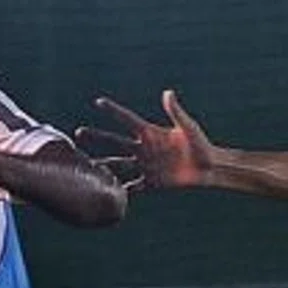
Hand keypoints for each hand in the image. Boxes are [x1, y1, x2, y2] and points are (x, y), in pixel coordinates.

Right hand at [76, 90, 213, 190]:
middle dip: (97, 137)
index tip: (98, 102)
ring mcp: (146, 165)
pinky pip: (133, 187)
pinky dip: (122, 191)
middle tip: (79, 132)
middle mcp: (144, 148)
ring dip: (104, 165)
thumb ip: (175, 112)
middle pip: (116, 141)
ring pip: (120, 164)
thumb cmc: (201, 144)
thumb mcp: (188, 127)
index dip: (113, 111)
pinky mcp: (152, 181)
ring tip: (87, 165)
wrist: (209, 168)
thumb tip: (168, 93)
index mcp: (151, 132)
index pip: (127, 119)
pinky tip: (107, 194)